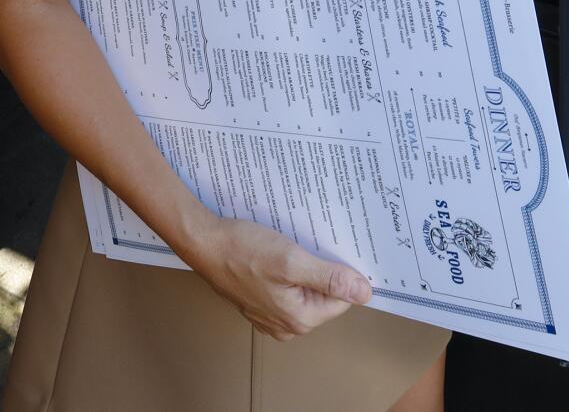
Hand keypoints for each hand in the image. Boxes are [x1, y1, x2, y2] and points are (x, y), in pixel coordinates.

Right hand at [183, 215, 372, 339]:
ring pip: (306, 291)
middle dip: (319, 270)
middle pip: (324, 296)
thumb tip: (365, 293)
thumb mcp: (292, 260)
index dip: (338, 272)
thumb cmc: (242, 250)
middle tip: (303, 247)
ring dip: (303, 269)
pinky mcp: (261, 304)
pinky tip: (275, 254)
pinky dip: (288, 272)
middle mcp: (287, 326)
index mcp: (299, 320)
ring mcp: (271, 317)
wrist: (204, 243)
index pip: (342, 299)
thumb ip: (330, 278)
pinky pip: (288, 289)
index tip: (326, 250)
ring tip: (288, 249)